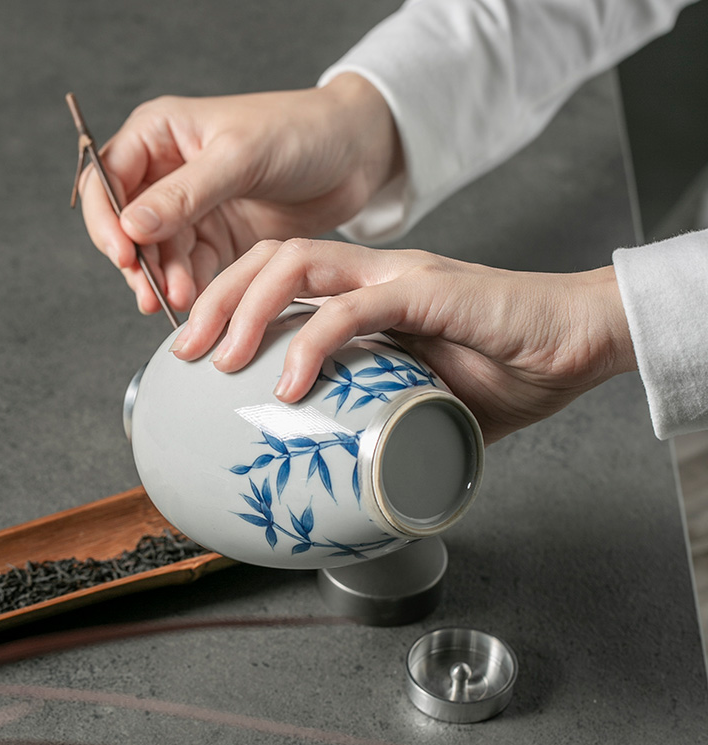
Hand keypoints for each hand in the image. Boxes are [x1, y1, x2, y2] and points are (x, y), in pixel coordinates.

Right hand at [79, 75, 400, 312]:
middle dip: (137, 261)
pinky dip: (189, 285)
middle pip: (127, 224)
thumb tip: (131, 227)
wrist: (353, 154)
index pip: (107, 179)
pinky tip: (195, 303)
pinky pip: (190, 267)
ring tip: (181, 303)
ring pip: (158, 252)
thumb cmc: (300, 132)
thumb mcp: (239, 158)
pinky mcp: (218, 237)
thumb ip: (185, 194)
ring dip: (164, 279)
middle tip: (152, 295)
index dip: (107, 220)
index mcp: (159, 133)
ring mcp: (193, 208)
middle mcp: (168, 171)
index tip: (124, 255)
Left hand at [171, 239, 636, 444]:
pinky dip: (313, 343)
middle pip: (271, 259)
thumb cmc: (507, 369)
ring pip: (298, 265)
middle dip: (217, 300)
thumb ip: (384, 416)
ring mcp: (399, 277)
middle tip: (186, 354)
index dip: (230, 305)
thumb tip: (351, 465)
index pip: (279, 277)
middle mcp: (374, 274)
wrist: (577, 341)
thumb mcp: (423, 400)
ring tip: (222, 363)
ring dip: (248, 310)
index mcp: (367, 293)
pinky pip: (356, 307)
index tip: (201, 352)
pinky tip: (289, 384)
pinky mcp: (430, 290)